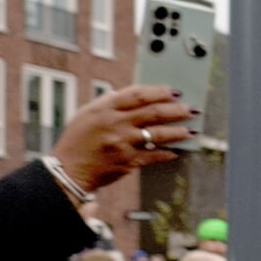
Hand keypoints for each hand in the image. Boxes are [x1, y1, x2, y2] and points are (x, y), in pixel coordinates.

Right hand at [51, 85, 197, 191]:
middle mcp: (115, 123)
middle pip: (153, 112)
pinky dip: (167, 154)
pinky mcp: (128, 161)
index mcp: (105, 108)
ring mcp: (123, 143)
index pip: (137, 94)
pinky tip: (176, 152)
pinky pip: (154, 156)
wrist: (70, 168)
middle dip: (176, 110)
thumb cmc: (78, 140)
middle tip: (190, 109)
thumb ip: (109, 103)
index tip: (174, 91)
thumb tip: (130, 95)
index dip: (159, 91)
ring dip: (178, 132)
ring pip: (158, 134)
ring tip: (191, 131)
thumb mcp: (87, 113)